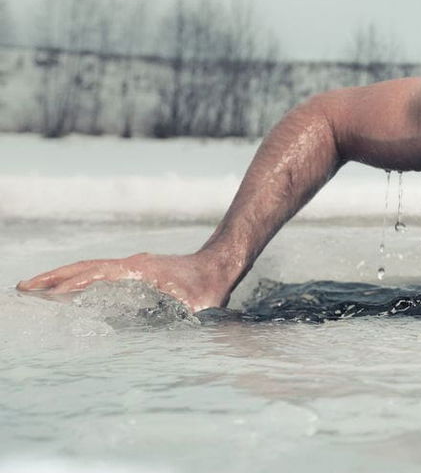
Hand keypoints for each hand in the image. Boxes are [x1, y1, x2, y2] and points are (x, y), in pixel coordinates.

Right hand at [16, 252, 231, 312]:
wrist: (220, 264)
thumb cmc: (209, 287)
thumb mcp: (199, 305)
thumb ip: (183, 317)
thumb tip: (170, 334)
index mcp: (140, 270)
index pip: (100, 275)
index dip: (74, 284)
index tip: (49, 296)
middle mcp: (131, 263)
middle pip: (84, 266)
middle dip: (53, 277)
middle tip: (23, 288)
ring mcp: (130, 264)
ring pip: (88, 266)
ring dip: (60, 276)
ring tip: (33, 287)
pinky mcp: (133, 268)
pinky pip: (97, 271)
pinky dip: (76, 277)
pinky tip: (65, 289)